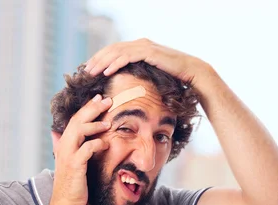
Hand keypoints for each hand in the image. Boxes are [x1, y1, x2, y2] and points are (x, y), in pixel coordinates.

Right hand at [50, 94, 111, 204]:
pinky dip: (97, 143)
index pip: (75, 120)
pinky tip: (106, 143)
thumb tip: (66, 136)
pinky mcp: (75, 165)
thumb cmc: (72, 184)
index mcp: (64, 144)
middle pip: (77, 120)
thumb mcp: (72, 162)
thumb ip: (72, 148)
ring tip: (108, 122)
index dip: (87, 108)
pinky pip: (86, 149)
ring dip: (94, 124)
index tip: (99, 99)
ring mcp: (68, 155)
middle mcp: (64, 146)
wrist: (66, 204)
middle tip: (107, 100)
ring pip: (79, 130)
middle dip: (92, 108)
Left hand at [84, 38, 209, 85]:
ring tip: (91, 72)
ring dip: (102, 62)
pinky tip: (106, 72)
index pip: (115, 51)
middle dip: (97, 60)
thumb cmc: (176, 78)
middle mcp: (140, 44)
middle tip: (85, 71)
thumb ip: (142, 75)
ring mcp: (144, 46)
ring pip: (116, 52)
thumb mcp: (154, 76)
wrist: (192, 73)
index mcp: (140, 48)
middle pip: (112, 49)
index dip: (101, 59)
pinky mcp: (149, 52)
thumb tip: (131, 86)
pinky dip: (115, 64)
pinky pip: (127, 57)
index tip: (90, 70)